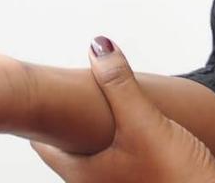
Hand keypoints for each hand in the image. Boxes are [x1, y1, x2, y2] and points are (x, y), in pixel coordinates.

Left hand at [31, 38, 214, 182]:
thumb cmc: (174, 172)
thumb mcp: (144, 121)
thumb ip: (119, 83)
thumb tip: (98, 45)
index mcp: (83, 173)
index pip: (43, 145)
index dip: (40, 116)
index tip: (40, 92)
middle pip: (66, 150)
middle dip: (67, 121)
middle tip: (68, 89)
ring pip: (91, 155)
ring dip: (93, 131)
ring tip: (98, 103)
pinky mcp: (140, 182)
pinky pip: (114, 159)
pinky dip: (113, 140)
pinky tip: (131, 127)